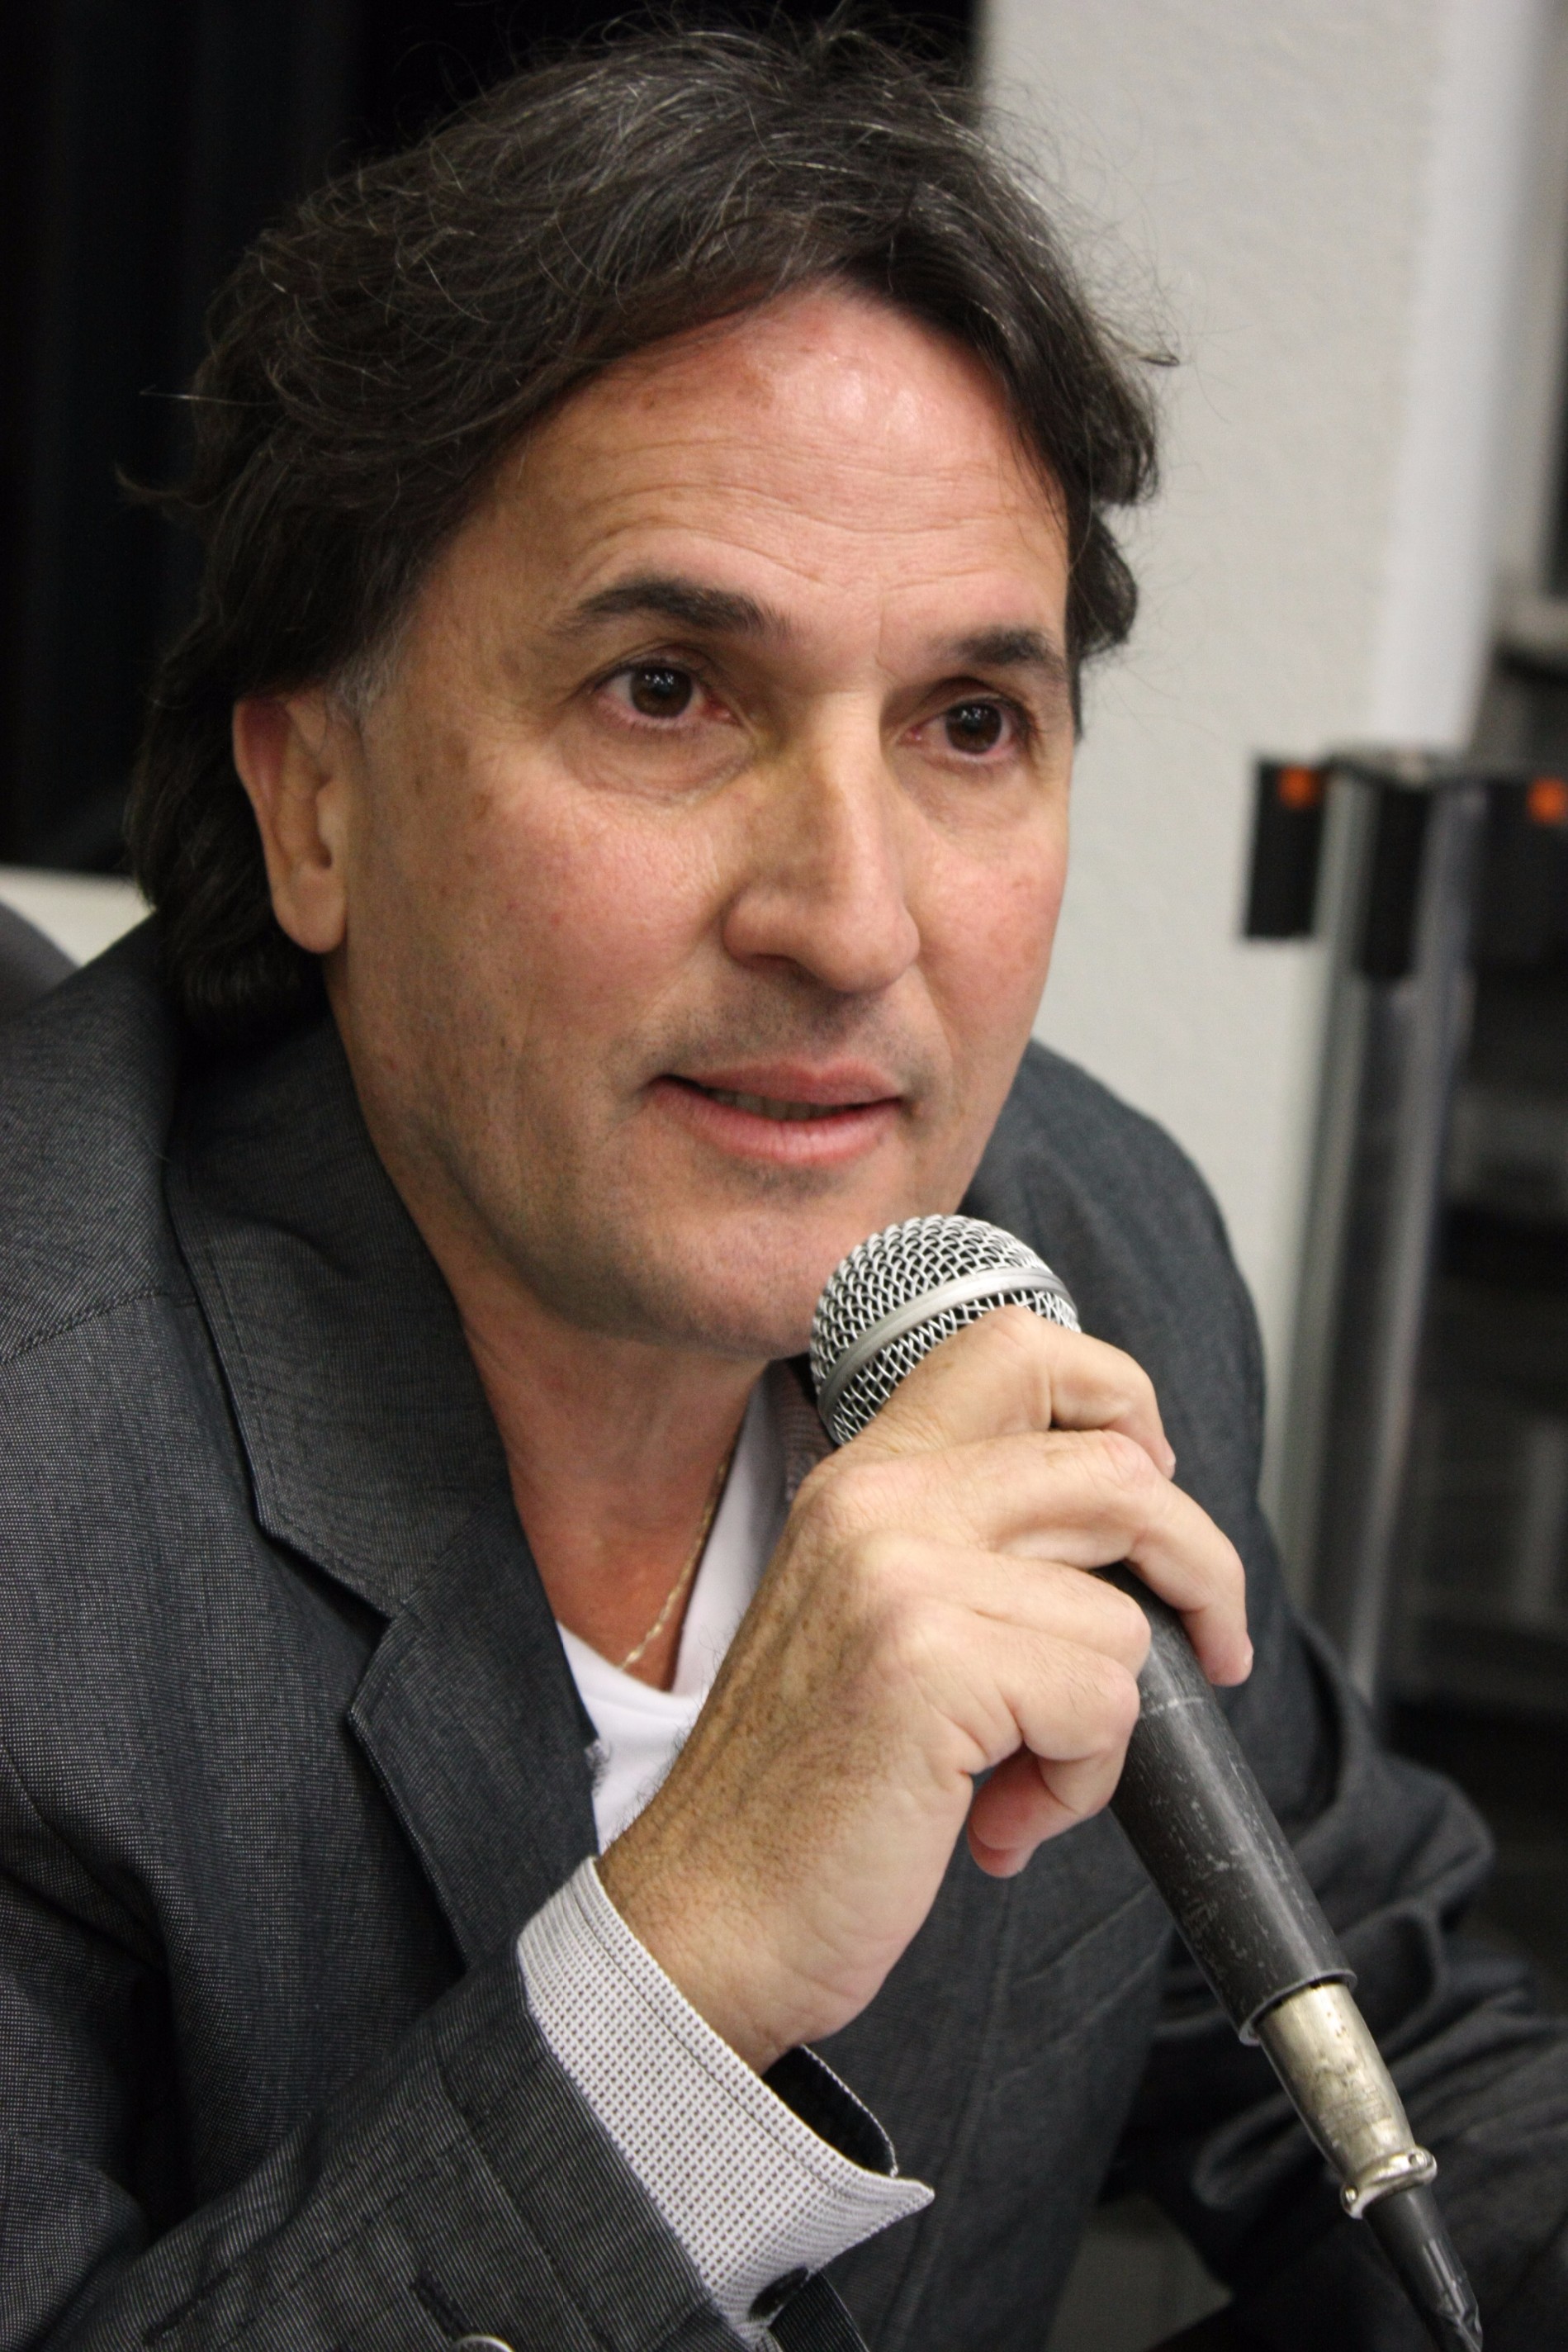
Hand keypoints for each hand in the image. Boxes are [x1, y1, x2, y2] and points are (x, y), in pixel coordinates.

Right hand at [598, 1307, 1250, 2071]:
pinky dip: (1079, 1784)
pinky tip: (999, 1821)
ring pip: (1121, 1617)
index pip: (1014, 1348)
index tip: (1153, 1486)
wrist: (708, 1917)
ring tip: (1020, 1780)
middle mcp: (878, 1502)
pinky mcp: (929, 1665)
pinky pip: (1104, 1704)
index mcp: (863, 1480)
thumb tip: (1131, 1524)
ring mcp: (899, 1575)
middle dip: (1197, 1569)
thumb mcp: (871, 1620)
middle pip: (1116, 1469)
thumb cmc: (802, 1793)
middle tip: (1206, 1649)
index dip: (1119, 1400)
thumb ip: (969, 1547)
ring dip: (1103, 1727)